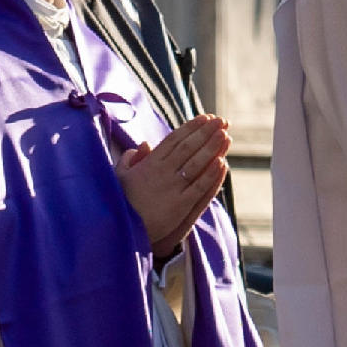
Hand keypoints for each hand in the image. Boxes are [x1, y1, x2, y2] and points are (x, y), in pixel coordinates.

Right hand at [119, 116, 232, 255]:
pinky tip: (222, 163)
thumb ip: (131, 159)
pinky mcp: (180, 205)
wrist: (124, 229)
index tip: (205, 118)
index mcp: (149, 163)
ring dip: (212, 148)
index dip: (191, 127)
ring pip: (196, 164)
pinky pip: (199, 187)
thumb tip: (144, 144)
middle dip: (206, 132)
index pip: (174, 139)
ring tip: (225, 135)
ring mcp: (172, 188)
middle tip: (222, 121)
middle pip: (188, 147)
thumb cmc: (122, 201)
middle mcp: (162, 172)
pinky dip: (211, 175)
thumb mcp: (120, 176)